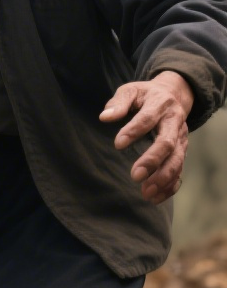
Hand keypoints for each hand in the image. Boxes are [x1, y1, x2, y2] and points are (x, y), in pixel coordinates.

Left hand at [100, 71, 192, 204]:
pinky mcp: (182, 151)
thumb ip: (118, 102)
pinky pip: (180, 171)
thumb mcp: (131, 90)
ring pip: (177, 161)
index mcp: (160, 105)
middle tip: (135, 176)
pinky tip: (156, 197)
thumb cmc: (145, 95)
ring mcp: (181, 139)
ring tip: (146, 193)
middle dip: (152, 161)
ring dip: (163, 178)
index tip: (117, 144)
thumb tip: (104, 117)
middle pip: (167, 144)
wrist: (173, 95)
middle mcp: (174, 124)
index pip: (147, 119)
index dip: (133, 132)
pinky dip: (170, 186)